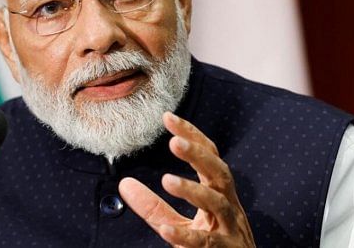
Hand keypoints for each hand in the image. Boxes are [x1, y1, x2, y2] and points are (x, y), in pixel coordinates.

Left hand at [118, 112, 254, 246]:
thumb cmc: (210, 247)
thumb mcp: (179, 224)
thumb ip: (153, 206)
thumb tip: (124, 183)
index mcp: (219, 194)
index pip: (209, 157)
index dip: (192, 135)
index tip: (168, 117)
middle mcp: (228, 206)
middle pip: (219, 173)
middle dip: (199, 155)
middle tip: (175, 142)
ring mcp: (229, 230)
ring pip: (217, 204)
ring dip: (193, 190)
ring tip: (168, 180)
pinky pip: (205, 243)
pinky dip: (186, 237)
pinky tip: (166, 230)